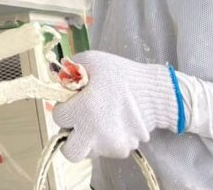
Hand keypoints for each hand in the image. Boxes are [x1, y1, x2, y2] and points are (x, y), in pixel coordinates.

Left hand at [51, 51, 180, 161]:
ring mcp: (110, 145)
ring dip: (87, 138)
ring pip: (87, 151)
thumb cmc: (120, 73)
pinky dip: (104, 139)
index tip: (73, 101)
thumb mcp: (91, 60)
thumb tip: (58, 84)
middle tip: (77, 123)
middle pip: (69, 151)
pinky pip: (105, 149)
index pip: (58, 118)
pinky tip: (112, 123)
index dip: (63, 107)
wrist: (154, 92)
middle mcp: (95, 133)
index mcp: (84, 110)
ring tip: (97, 120)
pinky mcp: (123, 150)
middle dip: (70, 137)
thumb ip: (68, 71)